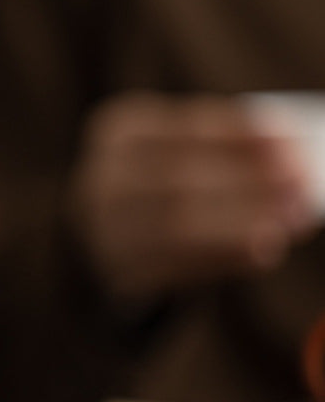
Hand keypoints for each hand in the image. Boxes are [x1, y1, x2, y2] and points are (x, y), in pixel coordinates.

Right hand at [68, 93, 316, 300]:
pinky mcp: (120, 274)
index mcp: (119, 130)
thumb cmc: (165, 180)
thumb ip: (229, 152)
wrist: (107, 234)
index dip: (240, 136)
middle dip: (247, 181)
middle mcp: (101, 180)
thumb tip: (294, 160)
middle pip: (178, 179)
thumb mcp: (183, 151)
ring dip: (243, 223)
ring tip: (291, 219)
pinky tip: (265, 251)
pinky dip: (227, 258)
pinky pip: (178, 268)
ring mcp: (104, 231)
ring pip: (176, 227)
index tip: (292, 142)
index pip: (184, 127)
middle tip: (300, 183)